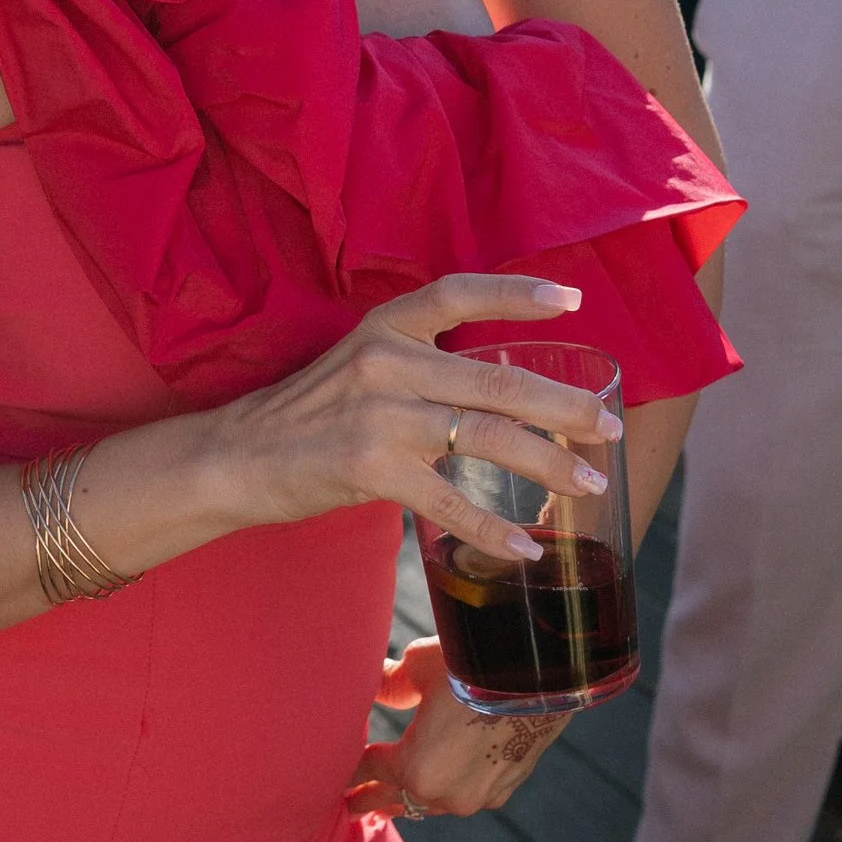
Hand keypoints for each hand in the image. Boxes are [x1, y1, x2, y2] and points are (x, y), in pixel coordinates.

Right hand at [198, 273, 620, 557]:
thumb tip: (500, 387)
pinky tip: (525, 547)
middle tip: (609, 427)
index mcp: (385, 327)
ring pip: (486, 437)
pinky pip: (448, 500)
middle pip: (496, 380)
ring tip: (588, 482)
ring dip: (548, 463)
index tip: (572, 300)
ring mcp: (379, 415)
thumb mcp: (359, 364)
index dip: (517, 295)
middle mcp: (386, 361)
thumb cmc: (305, 414)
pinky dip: (493, 528)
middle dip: (565, 407)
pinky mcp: (369, 468)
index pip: (458, 294)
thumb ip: (420, 365)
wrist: (233, 457)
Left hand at [347, 641, 567, 821]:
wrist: (541, 672)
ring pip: (435, 803)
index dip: (354, 769)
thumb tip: (378, 682)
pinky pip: (469, 795)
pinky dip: (450, 792)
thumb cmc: (471, 664)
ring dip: (414, 801)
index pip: (372, 771)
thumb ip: (392, 683)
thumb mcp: (420, 666)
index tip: (338, 775)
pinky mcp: (508, 787)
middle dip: (375, 799)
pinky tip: (444, 793)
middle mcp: (446, 795)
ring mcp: (480, 797)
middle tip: (354, 808)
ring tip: (395, 807)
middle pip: (400, 798)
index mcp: (415, 770)